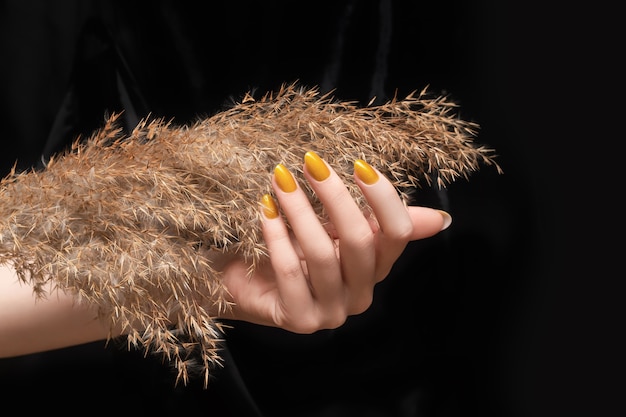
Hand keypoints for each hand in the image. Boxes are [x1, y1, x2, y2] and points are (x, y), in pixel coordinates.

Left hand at [219, 151, 450, 332]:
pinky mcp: (299, 320)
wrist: (246, 283)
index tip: (359, 164)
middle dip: (336, 197)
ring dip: (301, 210)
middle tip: (310, 162)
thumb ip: (379, 221)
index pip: (397, 234)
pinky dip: (277, 234)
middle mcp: (360, 295)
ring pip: (323, 254)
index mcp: (376, 268)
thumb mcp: (338, 230)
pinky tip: (266, 208)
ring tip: (281, 178)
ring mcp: (331, 313)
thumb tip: (442, 220)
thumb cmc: (295, 250)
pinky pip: (290, 270)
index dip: (384, 199)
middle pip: (360, 241)